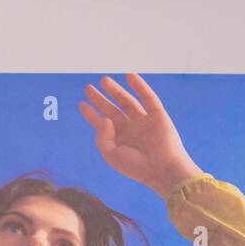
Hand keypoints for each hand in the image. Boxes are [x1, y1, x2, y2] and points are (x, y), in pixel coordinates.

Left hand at [78, 73, 202, 197]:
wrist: (162, 169)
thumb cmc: (136, 166)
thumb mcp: (111, 155)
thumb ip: (102, 137)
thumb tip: (105, 118)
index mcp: (119, 141)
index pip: (102, 124)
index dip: (92, 114)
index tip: (82, 104)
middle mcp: (131, 130)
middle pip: (112, 110)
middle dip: (100, 99)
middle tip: (88, 88)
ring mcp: (144, 122)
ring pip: (127, 101)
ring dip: (116, 90)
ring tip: (103, 80)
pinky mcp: (158, 115)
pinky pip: (148, 97)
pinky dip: (140, 86)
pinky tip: (129, 76)